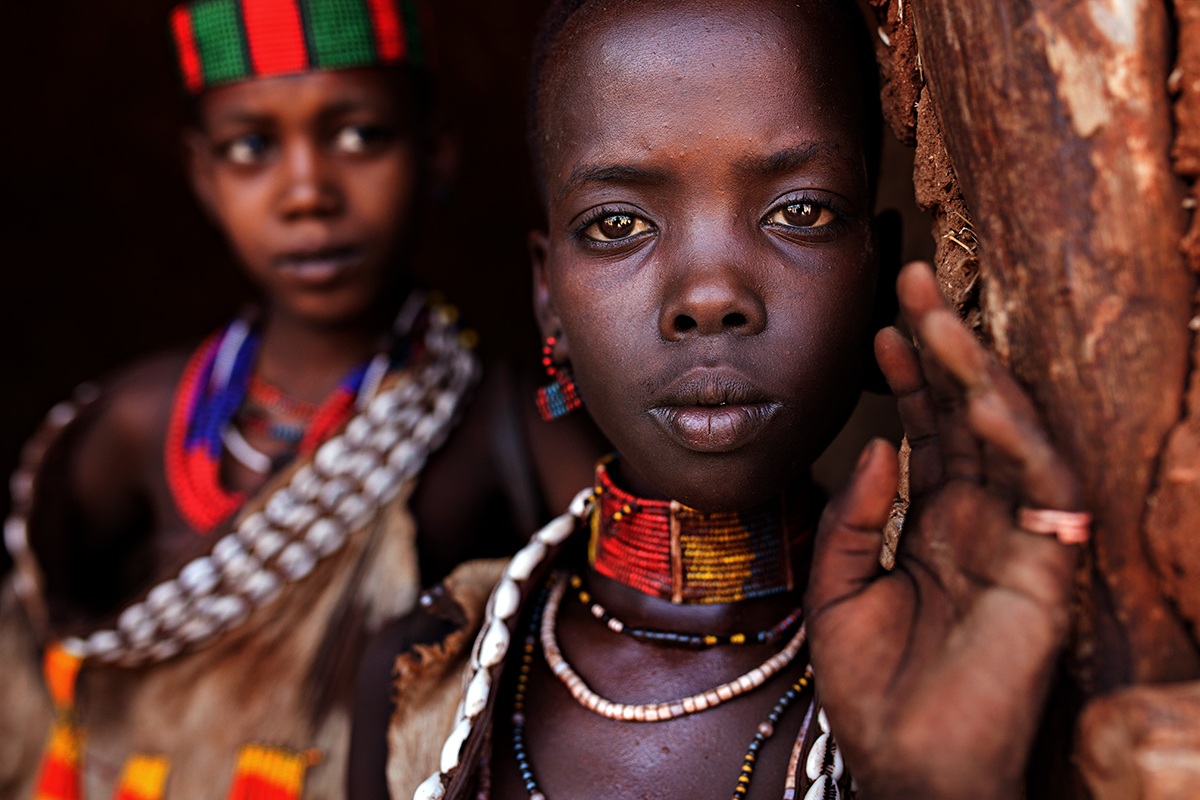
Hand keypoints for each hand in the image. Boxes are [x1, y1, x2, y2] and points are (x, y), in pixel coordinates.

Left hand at [805, 262, 1084, 799]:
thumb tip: (880, 441)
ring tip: (937, 319)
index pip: (927, 432)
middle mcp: (979, 521)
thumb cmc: (872, 688)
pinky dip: (1016, 439)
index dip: (908, 377)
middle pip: (969, 416)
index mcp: (932, 524)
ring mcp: (1017, 540)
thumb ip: (855, 514)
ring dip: (978, 375)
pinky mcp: (1048, 569)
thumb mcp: (838, 587)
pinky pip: (1042, 489)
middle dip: (946, 346)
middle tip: (915, 279)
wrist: (902, 768)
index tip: (878, 325)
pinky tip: (980, 398)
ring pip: (1011, 436)